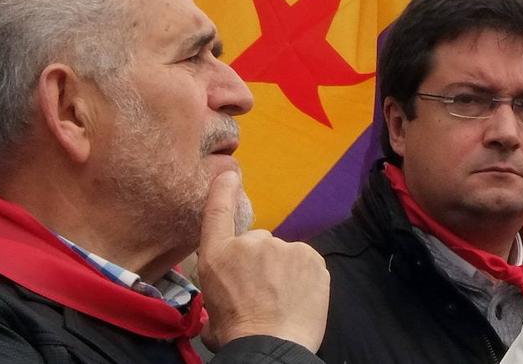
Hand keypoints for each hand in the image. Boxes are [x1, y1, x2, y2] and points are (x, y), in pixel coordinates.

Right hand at [196, 170, 329, 351]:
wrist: (270, 347)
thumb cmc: (236, 335)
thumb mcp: (211, 311)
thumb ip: (219, 288)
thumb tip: (225, 296)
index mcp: (218, 256)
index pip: (217, 212)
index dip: (222, 190)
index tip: (229, 176)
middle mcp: (250, 243)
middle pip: (258, 244)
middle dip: (261, 263)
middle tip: (262, 293)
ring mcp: (283, 247)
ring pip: (285, 255)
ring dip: (284, 272)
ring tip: (281, 301)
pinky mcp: (311, 257)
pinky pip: (306, 264)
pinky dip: (304, 278)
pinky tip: (298, 299)